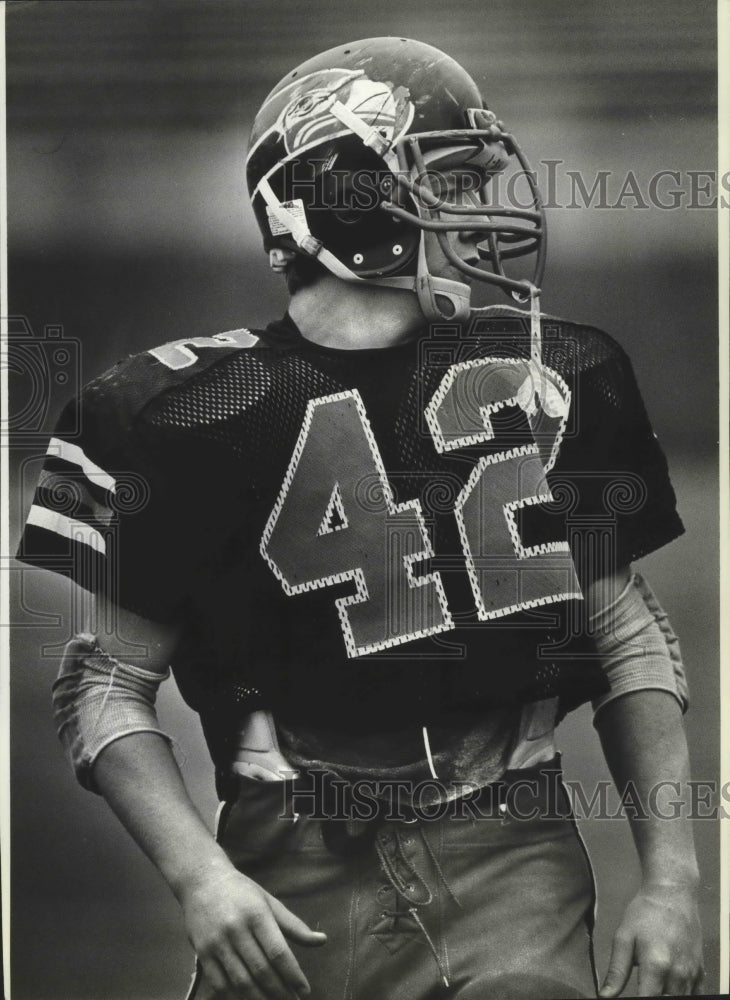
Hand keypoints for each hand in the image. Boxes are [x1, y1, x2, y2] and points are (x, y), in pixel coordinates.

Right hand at [180, 866, 326, 998]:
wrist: (202, 881)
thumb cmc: (241, 892)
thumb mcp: (269, 902)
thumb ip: (294, 926)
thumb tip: (322, 941)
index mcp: (257, 914)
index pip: (278, 952)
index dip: (293, 974)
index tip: (305, 990)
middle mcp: (236, 929)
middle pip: (261, 970)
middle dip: (280, 992)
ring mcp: (217, 943)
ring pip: (241, 981)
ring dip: (260, 998)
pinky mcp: (202, 953)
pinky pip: (220, 984)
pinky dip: (235, 997)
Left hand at [599, 883, 703, 996]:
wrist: (672, 894)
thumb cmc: (646, 912)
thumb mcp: (623, 937)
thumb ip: (616, 971)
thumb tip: (605, 996)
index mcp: (656, 966)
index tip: (630, 999)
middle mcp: (678, 974)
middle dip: (651, 999)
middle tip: (641, 988)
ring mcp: (692, 973)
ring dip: (666, 997)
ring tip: (652, 987)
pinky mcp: (700, 971)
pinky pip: (695, 996)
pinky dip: (682, 995)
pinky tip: (669, 987)